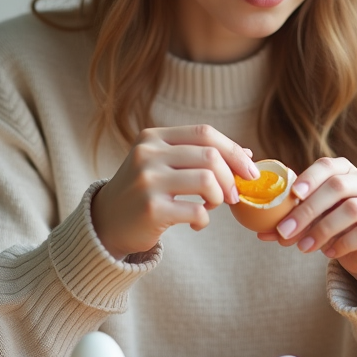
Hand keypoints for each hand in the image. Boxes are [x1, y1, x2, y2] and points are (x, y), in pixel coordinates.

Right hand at [92, 125, 259, 259]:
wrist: (106, 223)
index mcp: (153, 138)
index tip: (249, 170)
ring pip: (207, 180)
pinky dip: (204, 220)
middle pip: (210, 156)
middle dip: (231, 178)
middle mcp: (147, 154)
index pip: (204, 133)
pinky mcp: (151, 209)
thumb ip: (199, 156)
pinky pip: (197, 211)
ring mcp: (147, 181)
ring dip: (219, 197)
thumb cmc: (144, 192)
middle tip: (233, 195)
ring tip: (211, 206)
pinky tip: (197, 223)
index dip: (233, 150)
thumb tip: (247, 154)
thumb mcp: (164, 165)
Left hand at [256, 156, 356, 301]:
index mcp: (345, 170)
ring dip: (322, 230)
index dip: (310, 177)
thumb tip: (260, 231)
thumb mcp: (312, 219)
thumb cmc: (334, 225)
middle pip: (338, 187)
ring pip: (352, 209)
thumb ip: (290, 220)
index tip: (292, 194)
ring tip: (303, 247)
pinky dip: (343, 243)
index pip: (328, 165)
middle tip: (284, 231)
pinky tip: (328, 253)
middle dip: (307, 211)